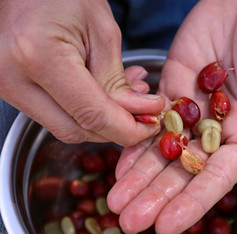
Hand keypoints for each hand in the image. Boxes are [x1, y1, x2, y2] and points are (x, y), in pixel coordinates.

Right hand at [0, 0, 164, 145]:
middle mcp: (13, 79)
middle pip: (76, 130)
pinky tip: (104, 95)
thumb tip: (139, 114)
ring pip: (66, 127)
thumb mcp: (102, 31)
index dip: (128, 129)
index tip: (152, 125)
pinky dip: (85, 112)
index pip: (91, 115)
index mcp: (39, 57)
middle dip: (116, 128)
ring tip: (128, 97)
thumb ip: (117, 80)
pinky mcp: (12, 90)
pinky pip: (55, 115)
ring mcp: (7, 87)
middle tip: (144, 113)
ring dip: (102, 120)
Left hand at [107, 0, 236, 233]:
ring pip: (161, 151)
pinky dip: (133, 141)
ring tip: (116, 200)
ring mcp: (191, 112)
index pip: (218, 177)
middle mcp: (216, 130)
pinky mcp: (171, 91)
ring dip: (138, 177)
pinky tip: (118, 163)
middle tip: (129, 222)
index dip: (193, 201)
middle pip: (183, 171)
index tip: (169, 225)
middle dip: (156, 196)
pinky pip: (150, 121)